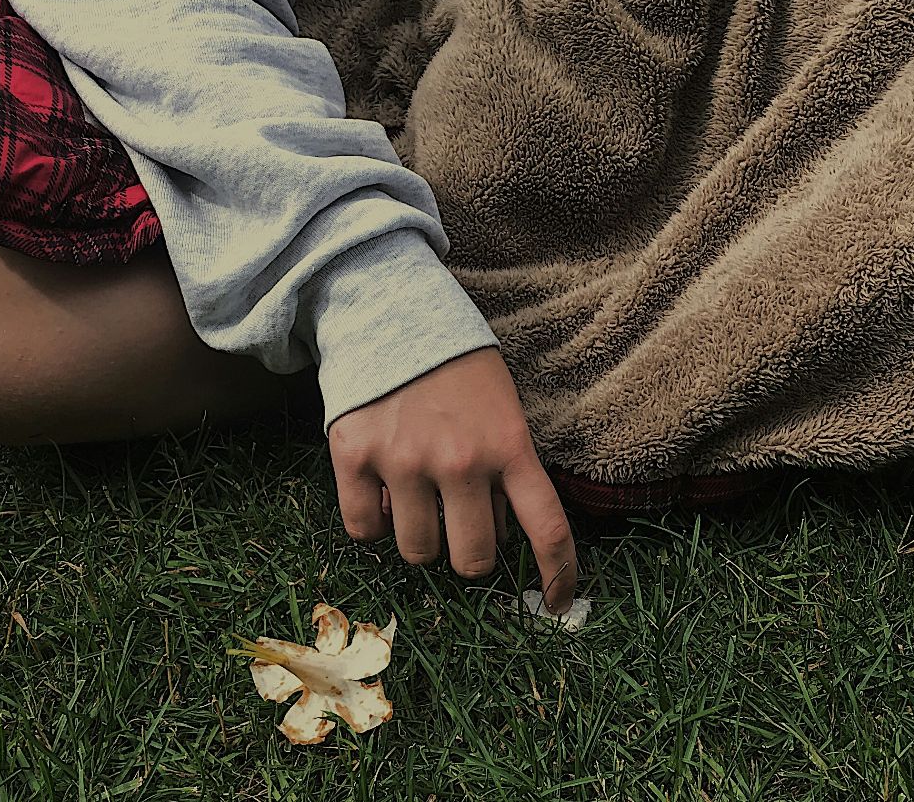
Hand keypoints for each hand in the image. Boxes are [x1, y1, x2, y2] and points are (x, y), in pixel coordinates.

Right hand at [327, 346, 578, 613]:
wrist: (389, 310)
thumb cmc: (455, 366)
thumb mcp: (501, 407)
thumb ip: (505, 469)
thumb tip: (498, 537)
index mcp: (510, 445)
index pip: (547, 527)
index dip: (558, 574)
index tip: (557, 603)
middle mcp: (460, 460)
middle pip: (473, 559)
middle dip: (469, 552)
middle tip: (459, 524)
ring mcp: (405, 461)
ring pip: (417, 551)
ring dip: (420, 535)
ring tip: (417, 495)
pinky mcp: (355, 457)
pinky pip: (364, 529)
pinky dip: (374, 521)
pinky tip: (382, 489)